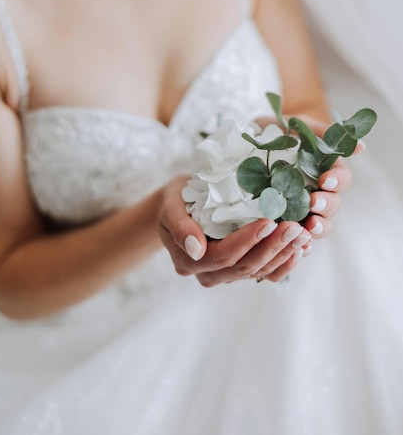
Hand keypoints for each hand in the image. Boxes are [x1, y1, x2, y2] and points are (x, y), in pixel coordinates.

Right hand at [159, 176, 311, 285]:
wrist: (179, 206)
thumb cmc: (176, 200)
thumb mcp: (171, 206)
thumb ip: (180, 226)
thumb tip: (196, 249)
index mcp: (189, 260)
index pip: (222, 256)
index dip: (247, 241)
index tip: (269, 221)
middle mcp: (208, 274)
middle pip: (244, 267)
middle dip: (273, 247)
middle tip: (296, 227)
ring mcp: (227, 275)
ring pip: (259, 272)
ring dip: (284, 254)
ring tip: (304, 234)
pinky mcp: (242, 271)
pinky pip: (266, 274)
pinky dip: (286, 263)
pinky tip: (302, 249)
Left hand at [254, 114, 362, 252]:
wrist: (247, 137)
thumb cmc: (277, 131)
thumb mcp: (300, 126)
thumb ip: (324, 134)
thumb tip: (362, 147)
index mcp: (324, 171)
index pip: (341, 180)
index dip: (337, 181)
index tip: (325, 180)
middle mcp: (316, 192)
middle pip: (333, 205)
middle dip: (326, 206)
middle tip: (314, 203)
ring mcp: (300, 208)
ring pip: (319, 225)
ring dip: (318, 228)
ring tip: (308, 227)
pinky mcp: (283, 220)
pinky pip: (296, 238)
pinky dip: (301, 245)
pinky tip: (299, 248)